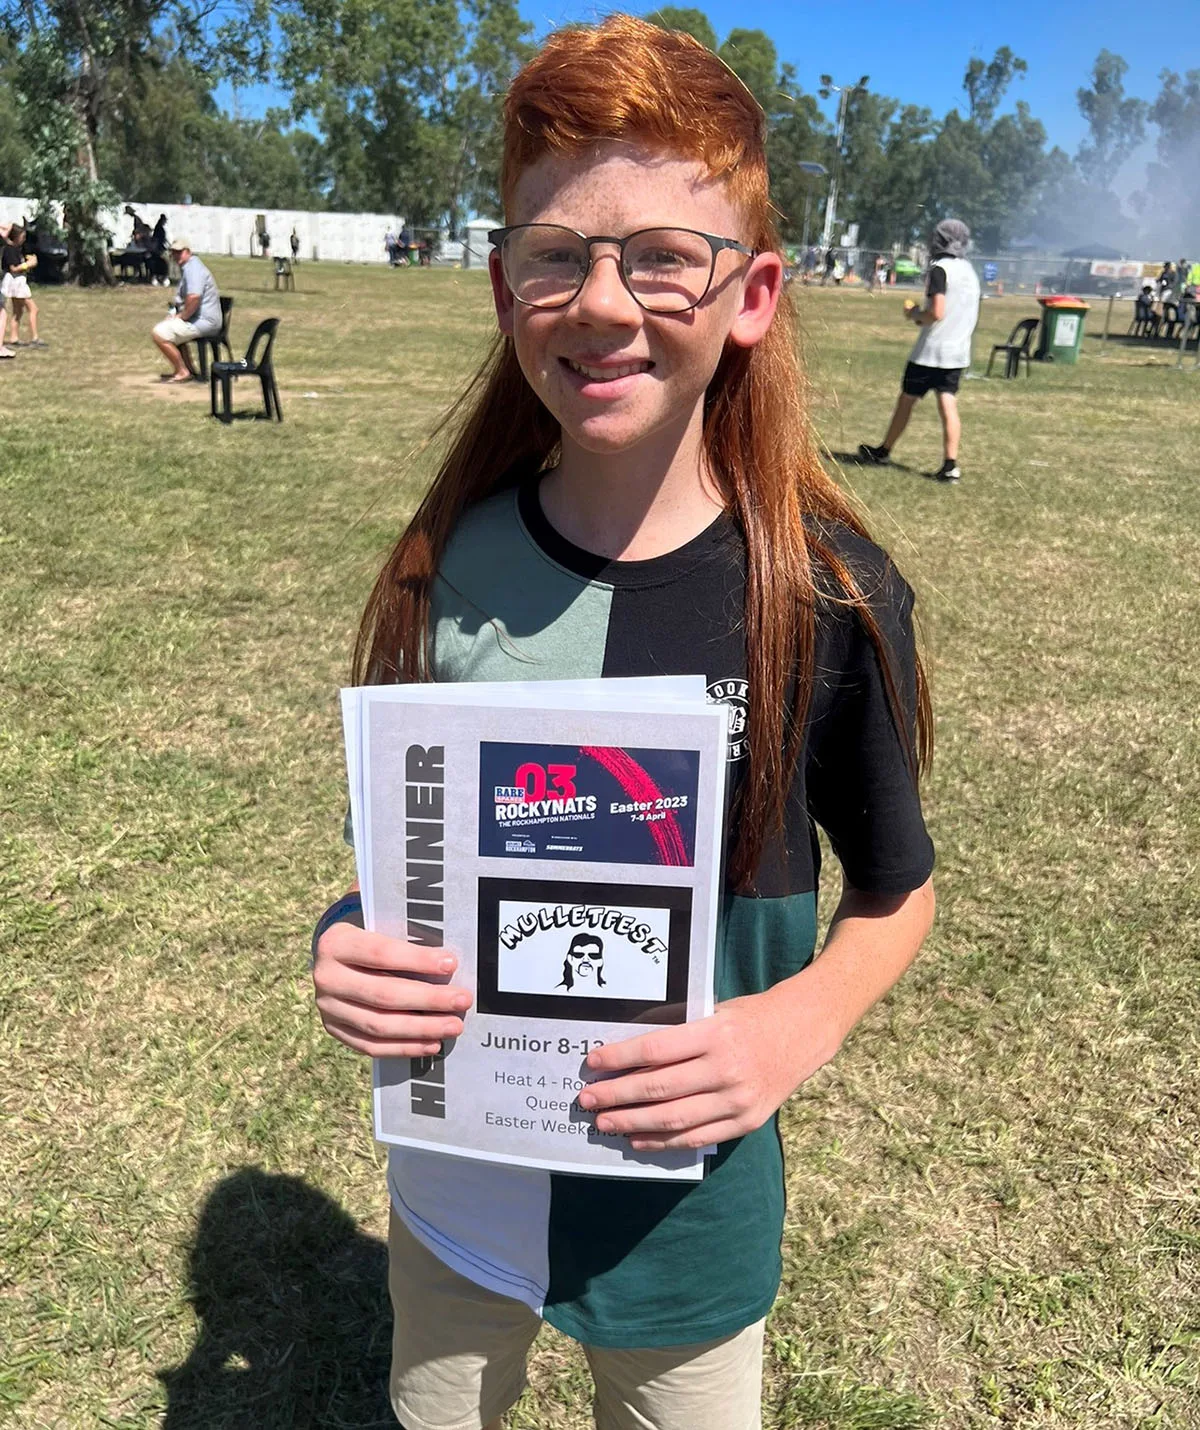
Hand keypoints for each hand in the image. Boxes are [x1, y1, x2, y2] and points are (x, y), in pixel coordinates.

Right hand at [313, 921, 472, 1058]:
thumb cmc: (367, 932)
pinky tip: (431, 1043)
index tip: (451, 964)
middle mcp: (326, 976)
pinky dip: (403, 1047)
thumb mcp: (377, 919)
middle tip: (462, 1000)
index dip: (418, 960)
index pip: (381, 954)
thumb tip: (445, 946)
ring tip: (453, 1026)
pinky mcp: (333, 1028)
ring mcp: (328, 1007)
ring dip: (421, 1029)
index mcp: (336, 943)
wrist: (333, 952)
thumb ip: (403, 928)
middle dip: (429, 999)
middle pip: (383, 994)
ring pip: (378, 1025)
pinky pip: (370, 1045)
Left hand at [577, 984, 841, 1151]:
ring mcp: (736, 1100)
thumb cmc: (750, 1017)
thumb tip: (631, 1058)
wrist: (802, 1032)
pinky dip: (663, 1142)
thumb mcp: (714, 1013)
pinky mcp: (745, 1122)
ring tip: (604, 1123)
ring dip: (632, 1123)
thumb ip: (680, 1035)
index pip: (655, 1050)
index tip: (592, 1062)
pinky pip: (696, 1137)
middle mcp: (725, 1069)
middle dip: (616, 1096)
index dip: (620, 1058)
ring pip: (673, 1119)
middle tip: (587, 1101)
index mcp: (714, 1034)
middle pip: (658, 1089)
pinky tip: (636, 1139)